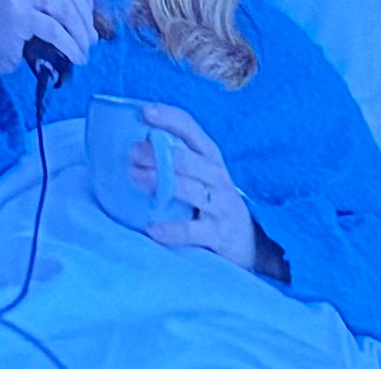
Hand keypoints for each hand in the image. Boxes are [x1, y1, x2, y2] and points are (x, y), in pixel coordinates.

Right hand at [0, 0, 86, 87]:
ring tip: (84, 53)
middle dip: (85, 21)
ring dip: (80, 34)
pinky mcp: (17, 17)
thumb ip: (53, 13)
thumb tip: (92, 28)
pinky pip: (53, 30)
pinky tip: (75, 57)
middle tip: (91, 41)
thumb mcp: (31, 15)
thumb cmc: (5, 34)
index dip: (83, 2)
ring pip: (63, 11)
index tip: (90, 20)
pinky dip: (70, 45)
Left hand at [136, 109, 262, 268]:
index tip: (143, 112)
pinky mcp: (218, 235)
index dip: (168, 118)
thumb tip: (137, 143)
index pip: (190, 129)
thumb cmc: (214, 202)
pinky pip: (191, 231)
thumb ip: (179, 158)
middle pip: (186, 159)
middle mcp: (217, 178)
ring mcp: (219, 206)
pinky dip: (170, 231)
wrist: (249, 243)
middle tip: (131, 154)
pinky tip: (152, 229)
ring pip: (188, 189)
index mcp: (211, 158)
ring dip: (158, 181)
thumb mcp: (204, 174)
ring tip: (134, 177)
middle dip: (157, 154)